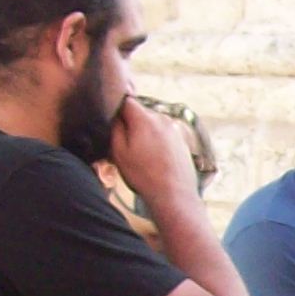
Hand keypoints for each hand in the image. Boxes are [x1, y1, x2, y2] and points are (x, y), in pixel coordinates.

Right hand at [108, 94, 199, 210]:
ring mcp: (175, 129)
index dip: (116, 107)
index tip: (112, 119)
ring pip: (153, 123)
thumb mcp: (119, 152)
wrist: (174, 194)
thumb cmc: (144, 175)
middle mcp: (162, 118)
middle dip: (131, 122)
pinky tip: (153, 158)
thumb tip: (115, 116)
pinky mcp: (182, 140)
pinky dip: (156, 140)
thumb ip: (115, 129)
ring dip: (144, 132)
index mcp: (145, 118)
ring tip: (140, 153)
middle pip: (140, 112)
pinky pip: (164, 133)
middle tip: (124, 141)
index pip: (127, 101)